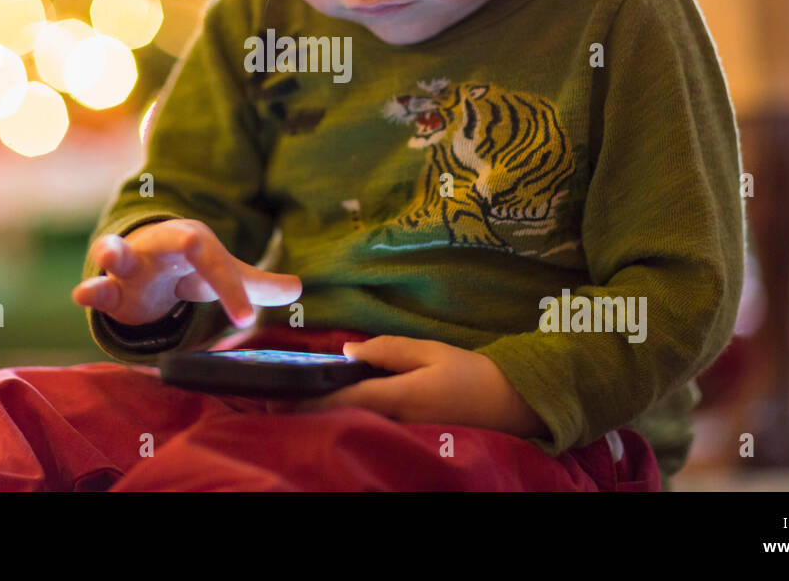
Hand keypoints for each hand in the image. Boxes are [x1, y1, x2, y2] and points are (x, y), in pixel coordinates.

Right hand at [71, 219, 301, 329]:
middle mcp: (163, 246)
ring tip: (109, 256)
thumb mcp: (225, 275)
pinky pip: (99, 287)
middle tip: (194, 248)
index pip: (217, 262)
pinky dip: (91, 290)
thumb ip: (259, 286)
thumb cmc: (192, 268)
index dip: (232, 290)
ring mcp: (133, 265)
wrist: (147, 262)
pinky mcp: (111, 289)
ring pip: (120, 252)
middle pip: (174, 240)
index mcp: (195, 242)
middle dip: (182, 243)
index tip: (245, 320)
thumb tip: (299, 288)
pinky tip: (83, 295)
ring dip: (113, 252)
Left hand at [269, 335, 549, 437]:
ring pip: (356, 426)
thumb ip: (388, 350)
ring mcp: (405, 435)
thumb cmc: (472, 374)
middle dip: (310, 410)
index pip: (343, 402)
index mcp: (400, 397)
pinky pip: (374, 429)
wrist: (513, 406)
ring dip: (328, 415)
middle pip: (343, 419)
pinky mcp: (413, 439)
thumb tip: (348, 352)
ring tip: (297, 403)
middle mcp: (398, 422)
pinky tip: (338, 410)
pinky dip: (351, 420)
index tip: (277, 396)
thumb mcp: (431, 351)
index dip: (308, 400)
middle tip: (275, 400)